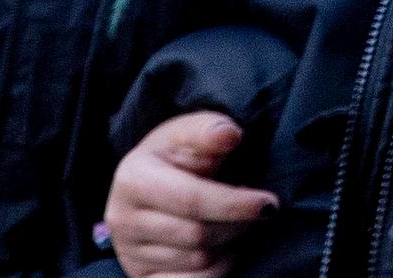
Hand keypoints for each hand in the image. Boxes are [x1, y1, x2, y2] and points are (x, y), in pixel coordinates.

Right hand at [105, 112, 276, 277]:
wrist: (150, 183)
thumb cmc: (178, 155)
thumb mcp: (189, 132)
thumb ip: (208, 130)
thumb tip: (230, 134)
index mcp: (133, 179)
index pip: (191, 200)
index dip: (235, 203)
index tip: (269, 204)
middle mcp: (123, 219)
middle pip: (197, 236)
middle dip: (237, 224)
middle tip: (256, 211)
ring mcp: (129, 252)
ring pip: (198, 261)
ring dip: (230, 245)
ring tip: (235, 223)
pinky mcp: (141, 275)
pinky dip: (217, 269)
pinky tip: (223, 248)